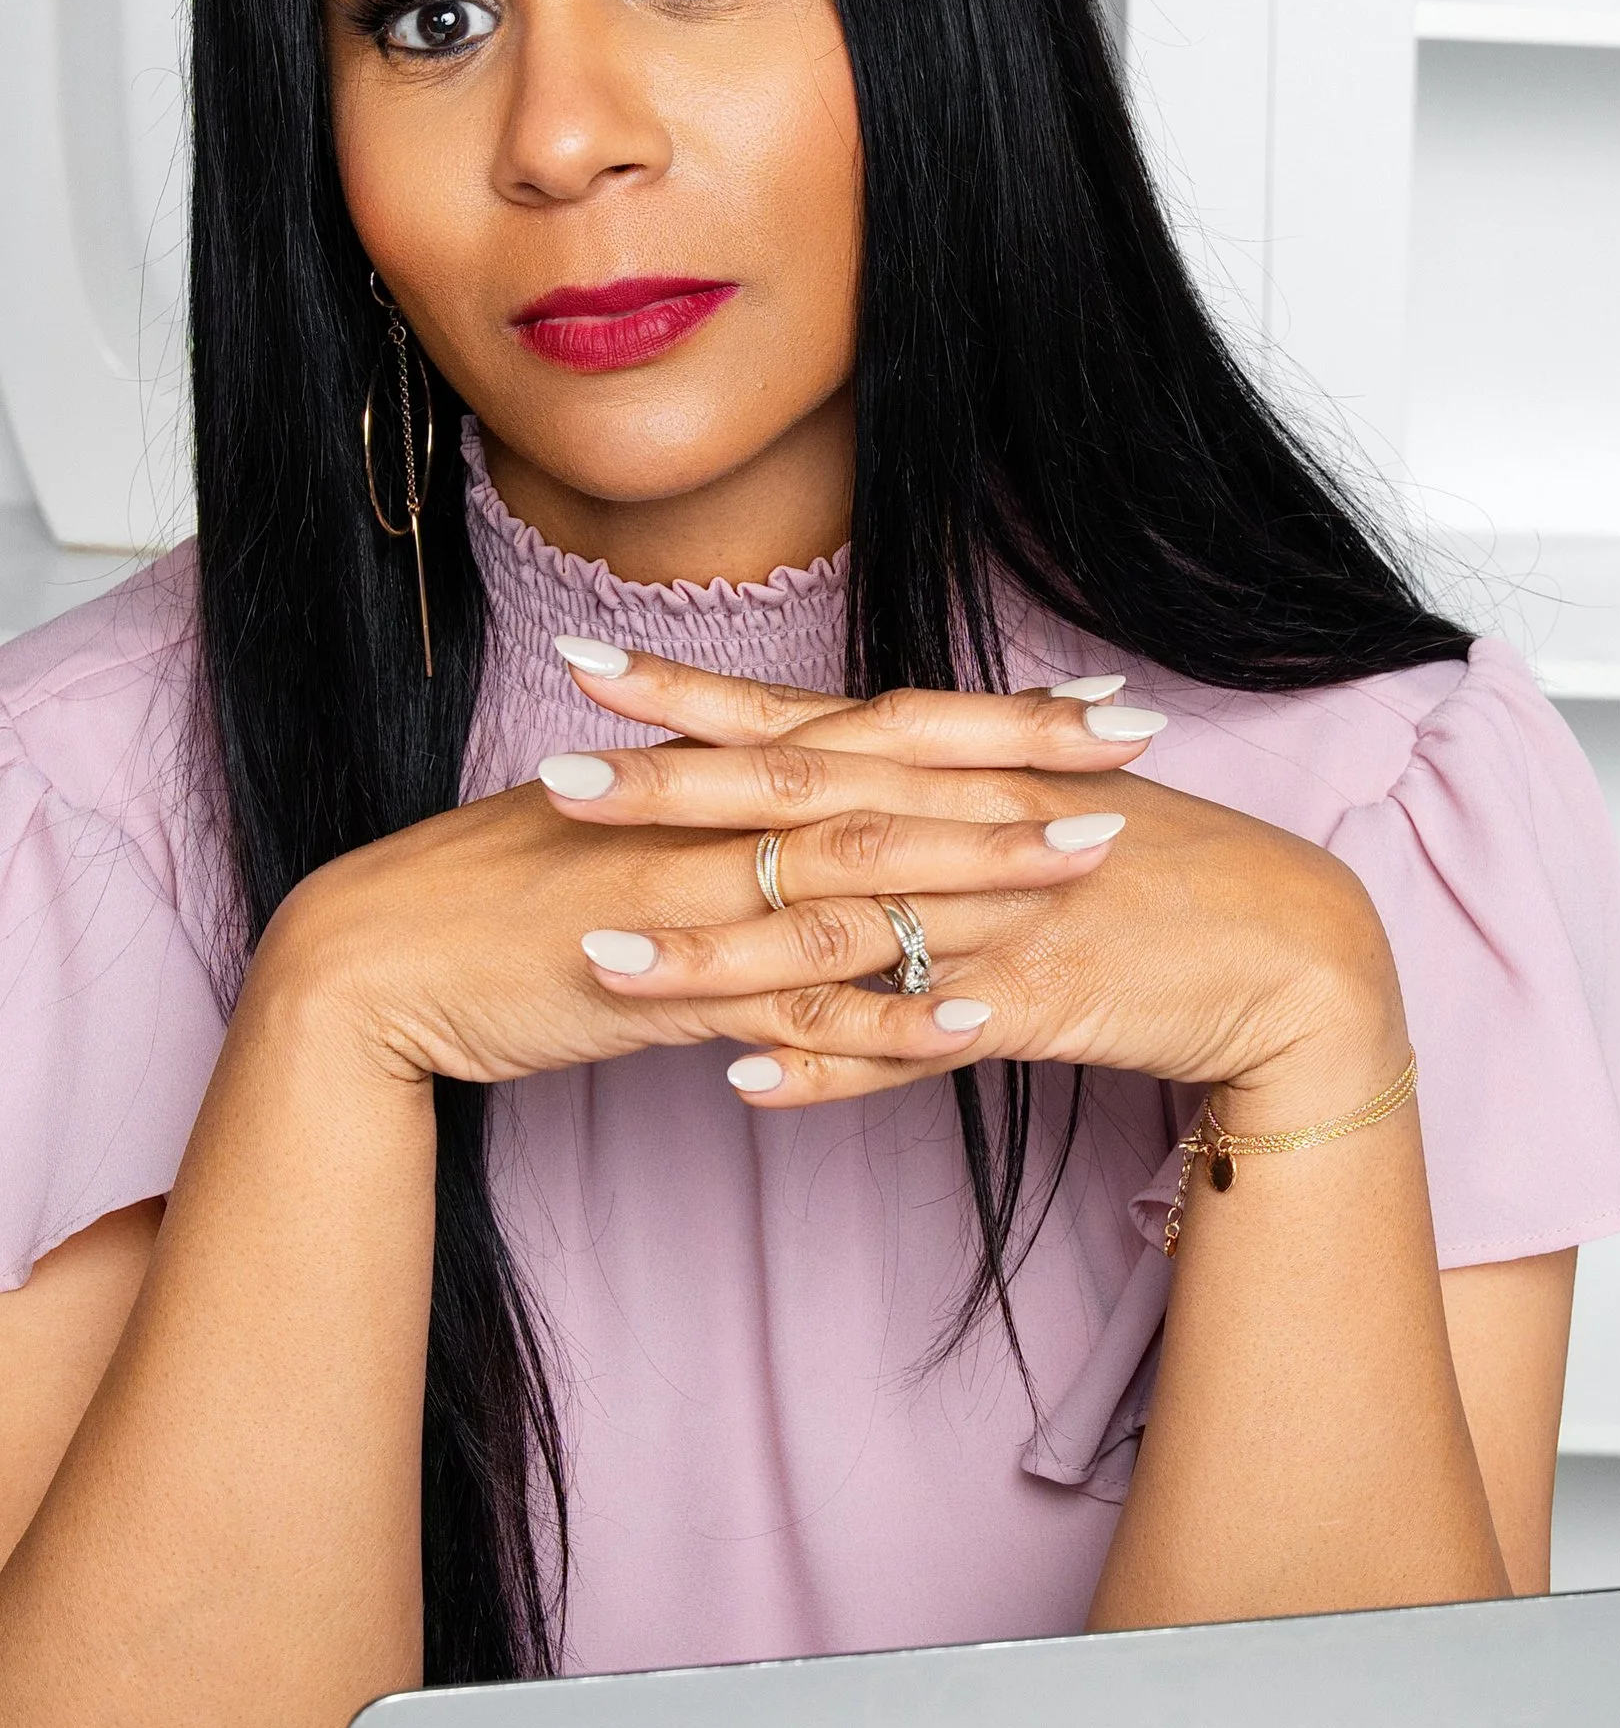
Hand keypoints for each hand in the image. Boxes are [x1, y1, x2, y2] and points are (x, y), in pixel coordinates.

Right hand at [254, 660, 1170, 1095]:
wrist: (373, 966)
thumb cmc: (501, 906)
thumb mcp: (633, 847)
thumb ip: (726, 832)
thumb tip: (810, 819)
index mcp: (718, 775)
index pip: (880, 727)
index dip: (992, 717)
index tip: (1097, 702)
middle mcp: (718, 818)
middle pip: (896, 776)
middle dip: (1024, 764)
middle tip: (1139, 748)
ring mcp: (698, 898)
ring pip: (868, 876)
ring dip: (989, 870)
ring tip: (1097, 863)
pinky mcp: (668, 988)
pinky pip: (799, 1003)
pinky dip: (890, 1017)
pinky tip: (977, 1025)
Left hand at [541, 648, 1405, 1115]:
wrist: (1299, 951)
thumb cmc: (1167, 878)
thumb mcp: (1046, 807)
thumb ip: (939, 788)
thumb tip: (842, 764)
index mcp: (966, 768)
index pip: (807, 716)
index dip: (693, 693)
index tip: (581, 663)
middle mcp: (972, 824)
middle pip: (802, 801)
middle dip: (669, 797)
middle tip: (550, 786)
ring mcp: (1003, 914)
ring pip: (834, 929)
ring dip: (711, 952)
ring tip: (594, 965)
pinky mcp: (1037, 1006)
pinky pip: (913, 1041)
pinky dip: (830, 1065)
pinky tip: (738, 1083)